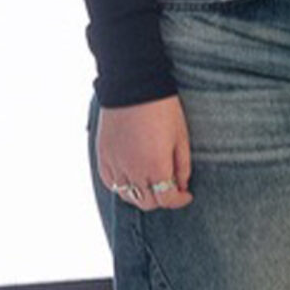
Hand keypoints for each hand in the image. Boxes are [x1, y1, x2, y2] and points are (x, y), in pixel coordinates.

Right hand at [97, 96, 193, 210]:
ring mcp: (115, 164)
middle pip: (147, 202)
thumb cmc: (163, 109)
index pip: (166, 199)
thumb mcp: (181, 136)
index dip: (179, 200)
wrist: (134, 86)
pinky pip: (110, 182)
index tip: (186, 195)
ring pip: (127, 196)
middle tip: (171, 189)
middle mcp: (133, 170)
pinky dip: (122, 186)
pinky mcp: (103, 157)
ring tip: (152, 184)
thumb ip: (182, 165)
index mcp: (155, 166)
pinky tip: (132, 178)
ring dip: (142, 195)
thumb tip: (182, 185)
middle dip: (162, 199)